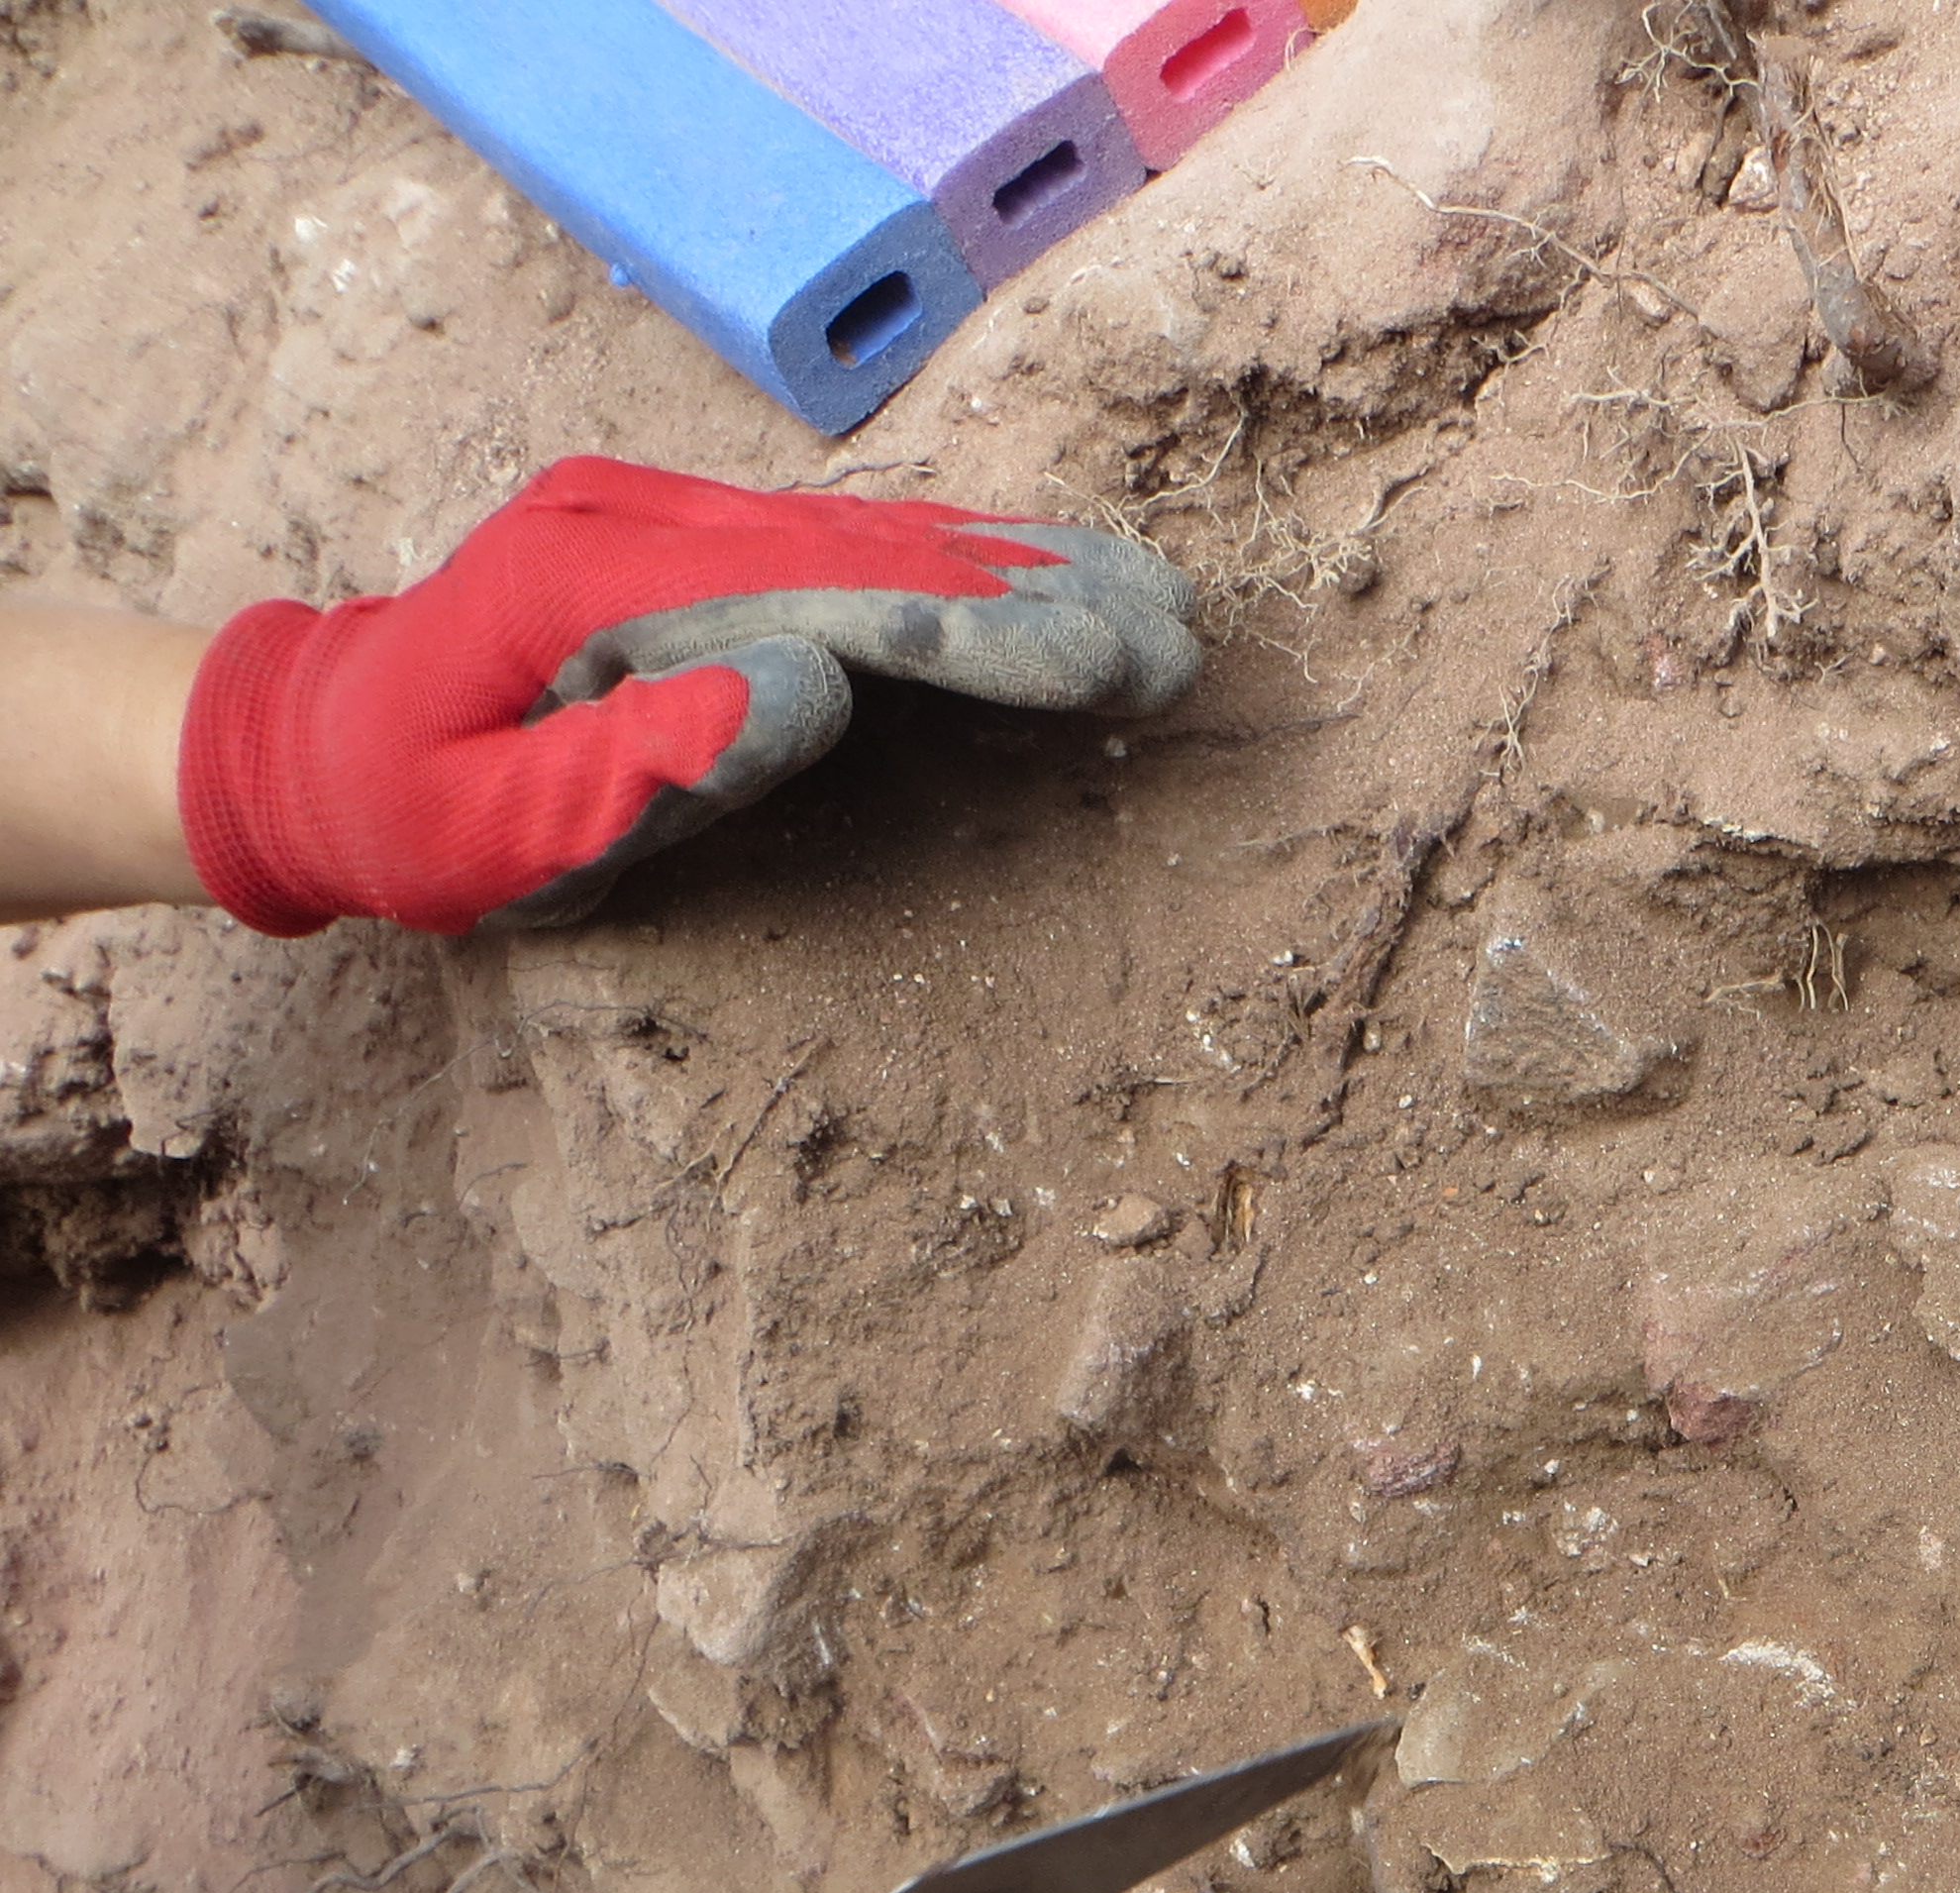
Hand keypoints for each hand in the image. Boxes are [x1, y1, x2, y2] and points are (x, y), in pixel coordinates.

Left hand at [177, 456, 1199, 936]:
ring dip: (1020, 572)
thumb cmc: (397, 817)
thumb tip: (813, 686)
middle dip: (1034, 596)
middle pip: (871, 548)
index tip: (1101, 659)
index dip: (974, 627)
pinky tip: (1048, 576)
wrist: (308, 745)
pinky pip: (845, 546)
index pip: (823, 594)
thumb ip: (633, 763)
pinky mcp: (693, 545)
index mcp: (590, 581)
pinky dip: (956, 564)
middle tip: (1176, 637)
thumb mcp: (477, 830)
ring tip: (1155, 607)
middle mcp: (638, 520)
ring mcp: (667, 520)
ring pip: (873, 534)